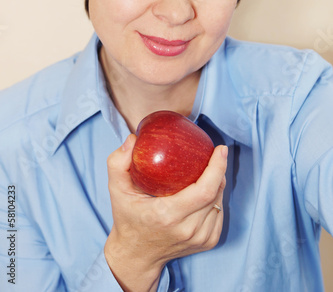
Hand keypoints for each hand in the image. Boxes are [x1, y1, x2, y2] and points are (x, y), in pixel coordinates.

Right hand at [104, 134, 227, 291]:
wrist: (136, 256)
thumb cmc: (127, 218)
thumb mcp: (116, 190)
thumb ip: (118, 162)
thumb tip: (133, 139)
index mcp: (168, 215)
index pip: (204, 190)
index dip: (217, 168)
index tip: (220, 149)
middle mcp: (188, 229)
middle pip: (216, 194)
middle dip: (219, 170)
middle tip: (215, 154)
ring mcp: (200, 239)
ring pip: (219, 202)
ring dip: (218, 183)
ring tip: (209, 169)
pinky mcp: (208, 243)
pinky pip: (219, 213)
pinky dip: (216, 198)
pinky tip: (207, 189)